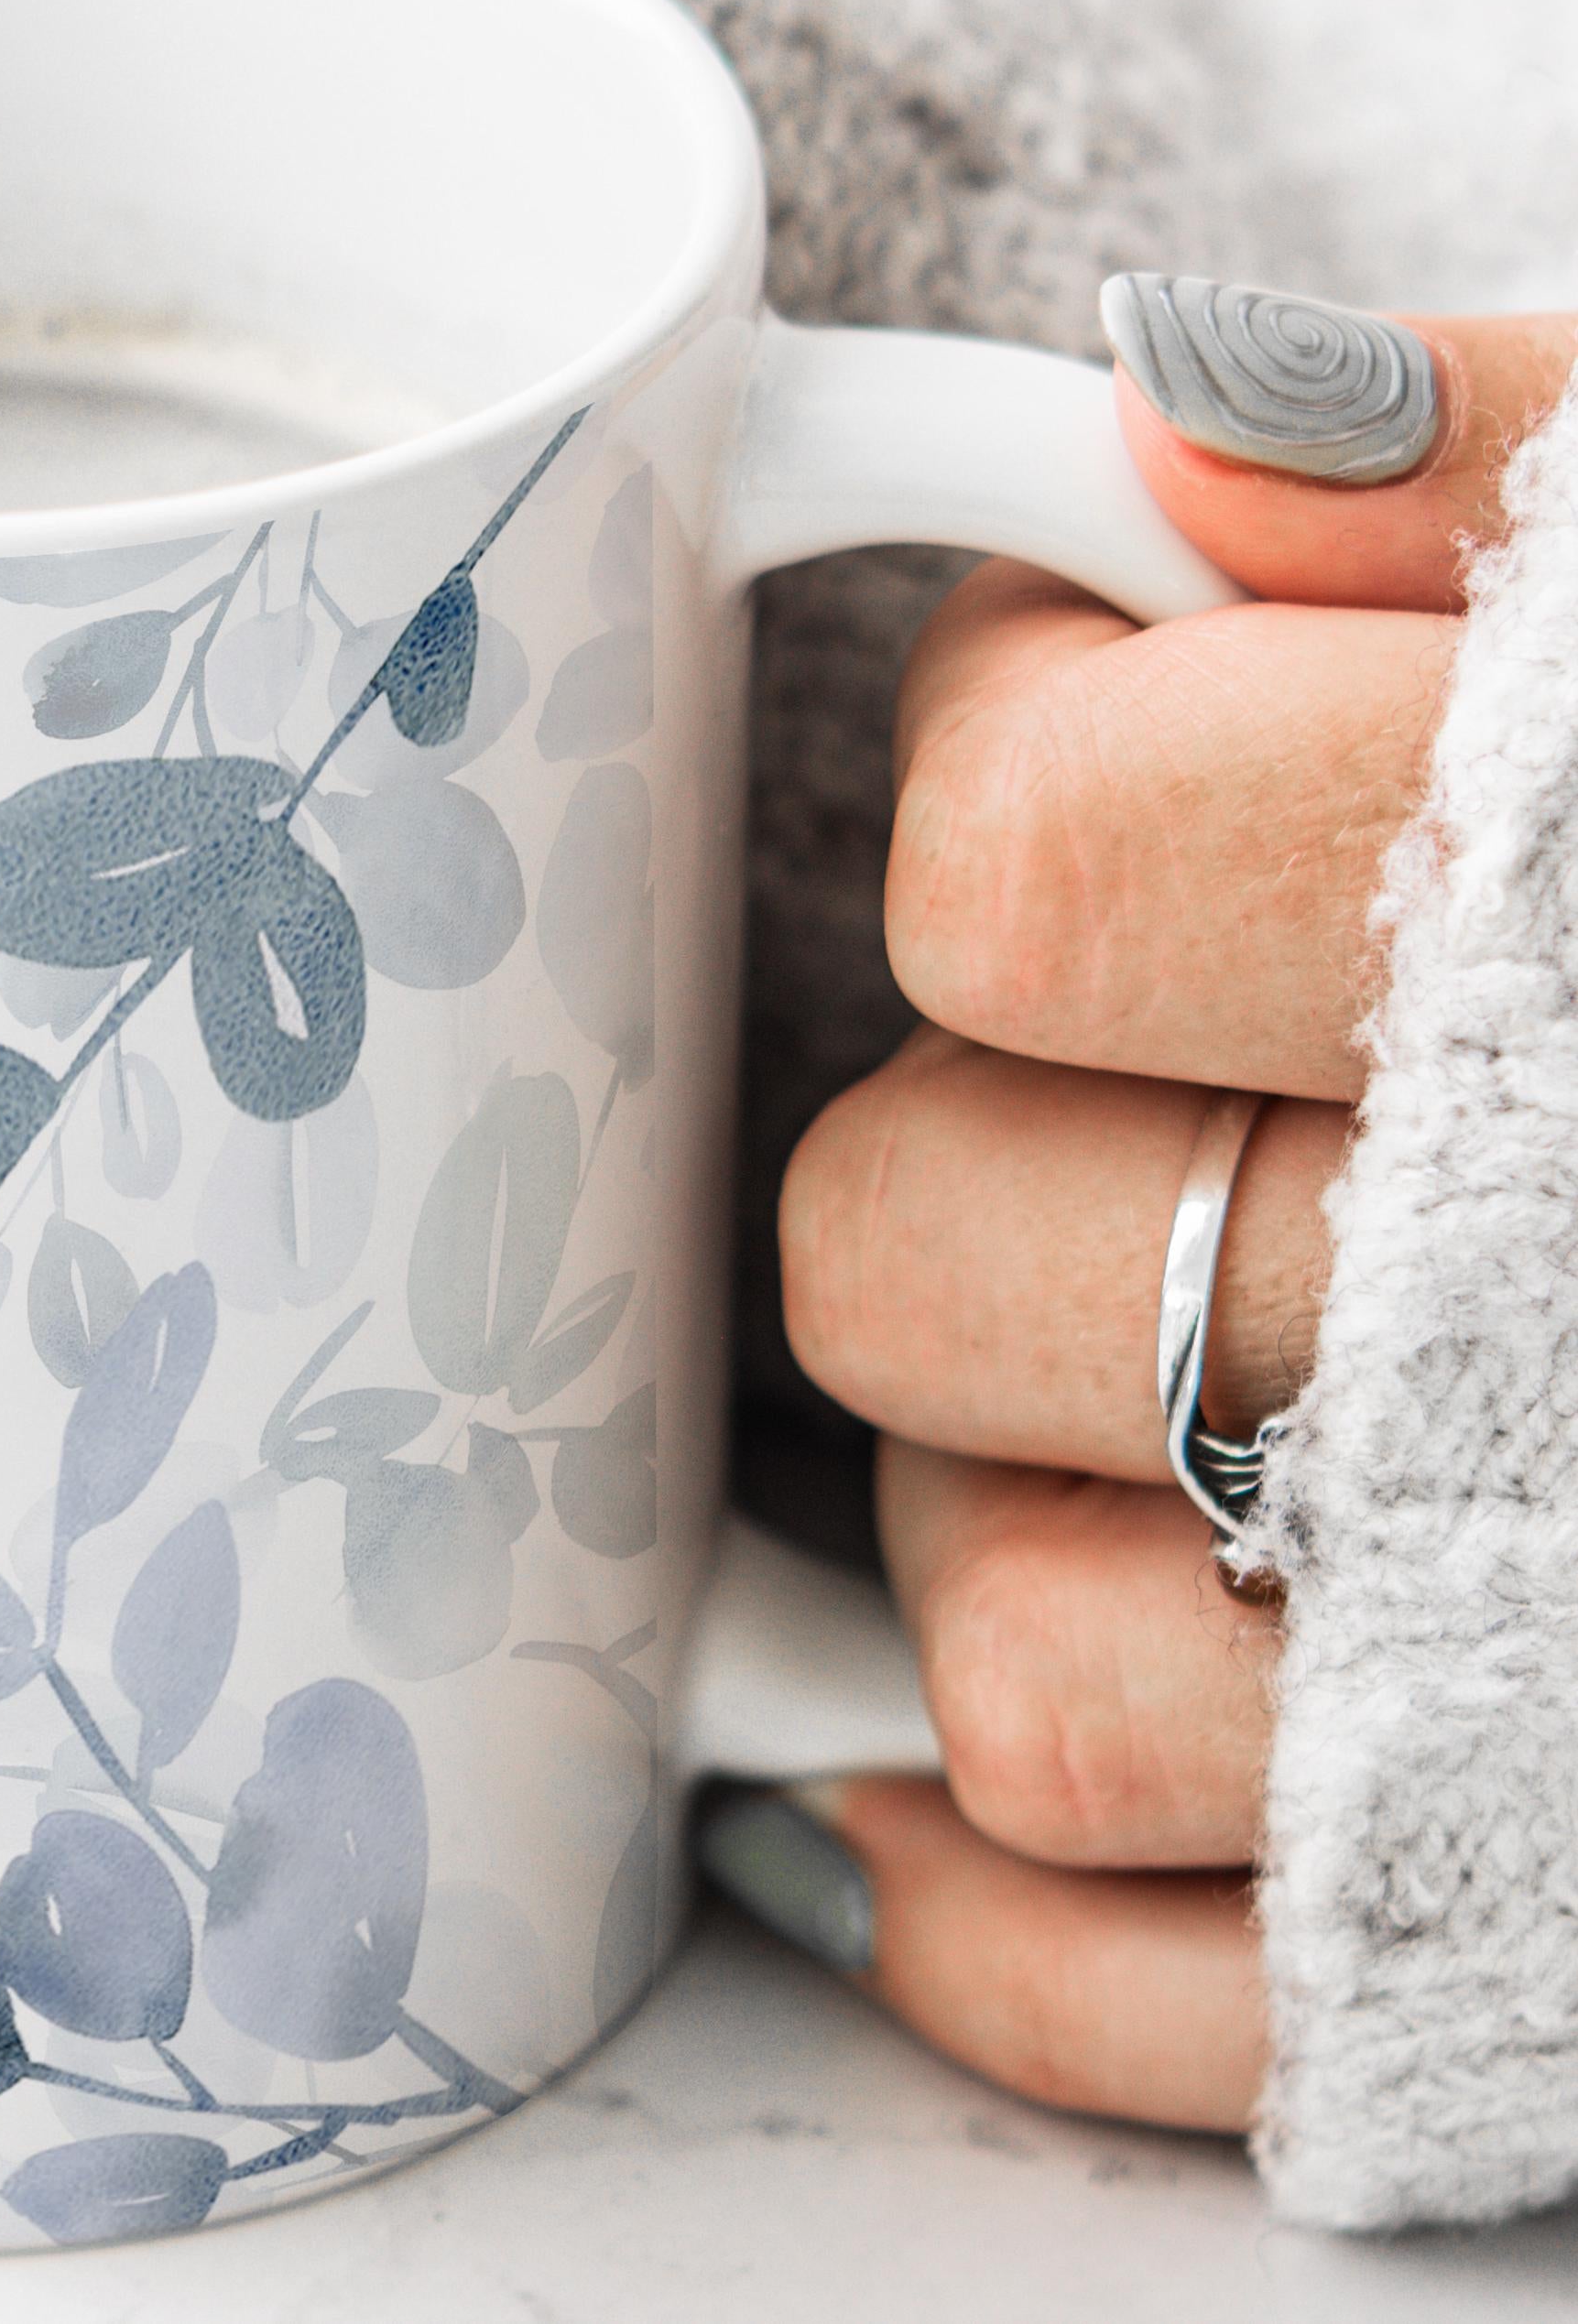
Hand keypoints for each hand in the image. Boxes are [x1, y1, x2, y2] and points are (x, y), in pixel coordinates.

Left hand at [758, 297, 1575, 2128]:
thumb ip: (1510, 458)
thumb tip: (1157, 417)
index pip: (1022, 868)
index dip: (1024, 760)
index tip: (1127, 734)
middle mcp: (1575, 1394)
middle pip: (908, 1260)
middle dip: (973, 1150)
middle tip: (1169, 1100)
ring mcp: (1552, 1756)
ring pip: (1001, 1663)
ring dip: (1005, 1513)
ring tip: (1205, 1402)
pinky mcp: (1530, 2002)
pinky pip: (1096, 1989)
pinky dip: (997, 1898)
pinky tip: (1009, 1743)